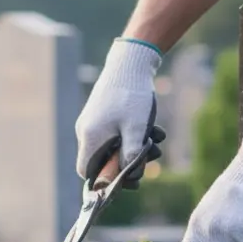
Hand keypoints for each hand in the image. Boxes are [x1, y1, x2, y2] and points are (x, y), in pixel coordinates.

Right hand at [75, 38, 162, 189]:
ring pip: (113, 146)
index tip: (127, 178)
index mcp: (90, 137)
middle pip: (103, 160)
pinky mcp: (102, 113)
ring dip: (135, 147)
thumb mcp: (136, 130)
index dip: (104, 180)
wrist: (130, 62)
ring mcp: (93, 121)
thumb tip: (131, 177)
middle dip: (128, 162)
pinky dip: (133, 134)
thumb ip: (132, 157)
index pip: (87, 172)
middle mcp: (86, 131)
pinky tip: (153, 128)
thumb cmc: (132, 96)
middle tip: (151, 157)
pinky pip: (115, 132)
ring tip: (156, 139)